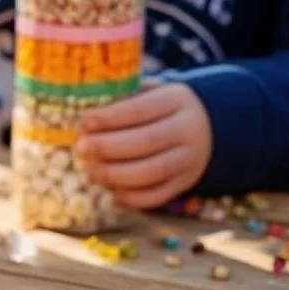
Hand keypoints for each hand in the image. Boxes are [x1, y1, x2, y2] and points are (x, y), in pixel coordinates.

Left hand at [75, 82, 212, 209]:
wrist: (206, 128)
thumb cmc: (160, 108)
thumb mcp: (149, 92)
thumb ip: (122, 98)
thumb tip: (83, 114)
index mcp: (175, 101)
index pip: (140, 109)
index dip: (110, 117)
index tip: (85, 122)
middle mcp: (187, 131)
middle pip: (147, 141)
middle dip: (108, 147)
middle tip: (82, 148)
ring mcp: (189, 160)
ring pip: (153, 171)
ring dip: (117, 175)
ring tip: (91, 171)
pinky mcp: (185, 182)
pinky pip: (159, 195)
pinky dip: (132, 197)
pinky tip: (111, 190)